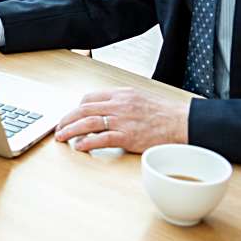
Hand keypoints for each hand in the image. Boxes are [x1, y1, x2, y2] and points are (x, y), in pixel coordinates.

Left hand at [54, 87, 189, 152]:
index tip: (72, 116)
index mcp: (121, 94)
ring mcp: (122, 121)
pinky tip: (79, 146)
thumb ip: (121, 101)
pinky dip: (87, 143)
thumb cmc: (164, 113)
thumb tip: (105, 109)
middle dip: (67, 119)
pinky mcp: (127, 137)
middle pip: (83, 109)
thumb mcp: (140, 98)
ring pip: (87, 123)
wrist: (182, 123)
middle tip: (58, 128)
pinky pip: (101, 139)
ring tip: (61, 137)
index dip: (76, 108)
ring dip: (70, 130)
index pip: (90, 98)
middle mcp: (119, 105)